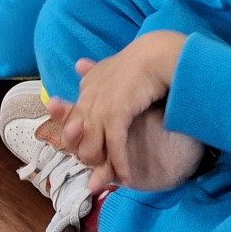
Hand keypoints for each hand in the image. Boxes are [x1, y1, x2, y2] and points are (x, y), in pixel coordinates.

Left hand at [50, 32, 186, 189]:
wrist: (157, 53)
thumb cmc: (140, 59)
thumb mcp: (110, 64)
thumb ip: (94, 71)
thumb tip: (78, 66)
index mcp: (86, 87)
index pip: (73, 122)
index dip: (79, 141)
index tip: (91, 154)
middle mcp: (87, 98)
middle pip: (76, 140)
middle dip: (87, 159)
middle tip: (100, 173)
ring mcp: (99, 106)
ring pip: (91, 148)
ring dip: (103, 167)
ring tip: (115, 178)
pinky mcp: (115, 113)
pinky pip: (114, 147)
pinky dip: (120, 164)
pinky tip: (128, 178)